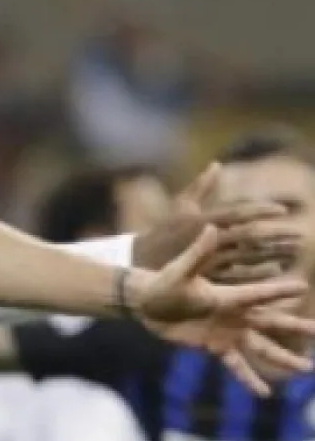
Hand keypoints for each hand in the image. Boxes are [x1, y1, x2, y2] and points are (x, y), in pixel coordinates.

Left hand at [127, 225, 314, 395]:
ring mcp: (227, 332)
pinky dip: (249, 378)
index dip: (280, 291)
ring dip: (282, 357)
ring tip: (305, 368)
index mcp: (229, 296)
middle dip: (296, 328)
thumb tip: (211, 228)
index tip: (304, 287)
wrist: (147, 304)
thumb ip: (198, 253)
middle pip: (271, 322)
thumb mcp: (179, 270)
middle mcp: (234, 315)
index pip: (260, 294)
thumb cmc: (163, 283)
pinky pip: (236, 365)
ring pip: (260, 347)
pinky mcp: (215, 347)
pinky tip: (264, 393)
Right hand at [133, 163, 297, 270]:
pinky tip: (276, 268)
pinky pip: (239, 275)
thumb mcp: (179, 206)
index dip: (261, 210)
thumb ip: (201, 186)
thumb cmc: (163, 231)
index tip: (283, 210)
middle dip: (276, 235)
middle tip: (300, 234)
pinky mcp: (209, 276)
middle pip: (250, 236)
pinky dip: (258, 272)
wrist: (141, 263)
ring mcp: (209, 259)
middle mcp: (208, 239)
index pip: (238, 213)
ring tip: (295, 250)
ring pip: (249, 256)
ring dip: (274, 253)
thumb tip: (217, 164)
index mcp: (202, 219)